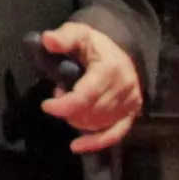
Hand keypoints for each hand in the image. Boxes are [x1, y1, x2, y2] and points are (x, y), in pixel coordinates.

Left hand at [33, 20, 142, 153]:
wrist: (118, 51)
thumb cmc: (94, 44)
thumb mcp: (78, 33)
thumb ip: (63, 37)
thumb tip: (48, 40)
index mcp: (110, 69)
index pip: (85, 96)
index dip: (64, 105)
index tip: (46, 105)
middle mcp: (124, 88)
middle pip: (89, 113)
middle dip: (68, 109)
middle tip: (59, 95)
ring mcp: (130, 103)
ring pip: (97, 124)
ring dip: (77, 119)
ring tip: (70, 104)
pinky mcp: (132, 114)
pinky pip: (114, 134)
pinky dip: (95, 143)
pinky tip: (77, 146)